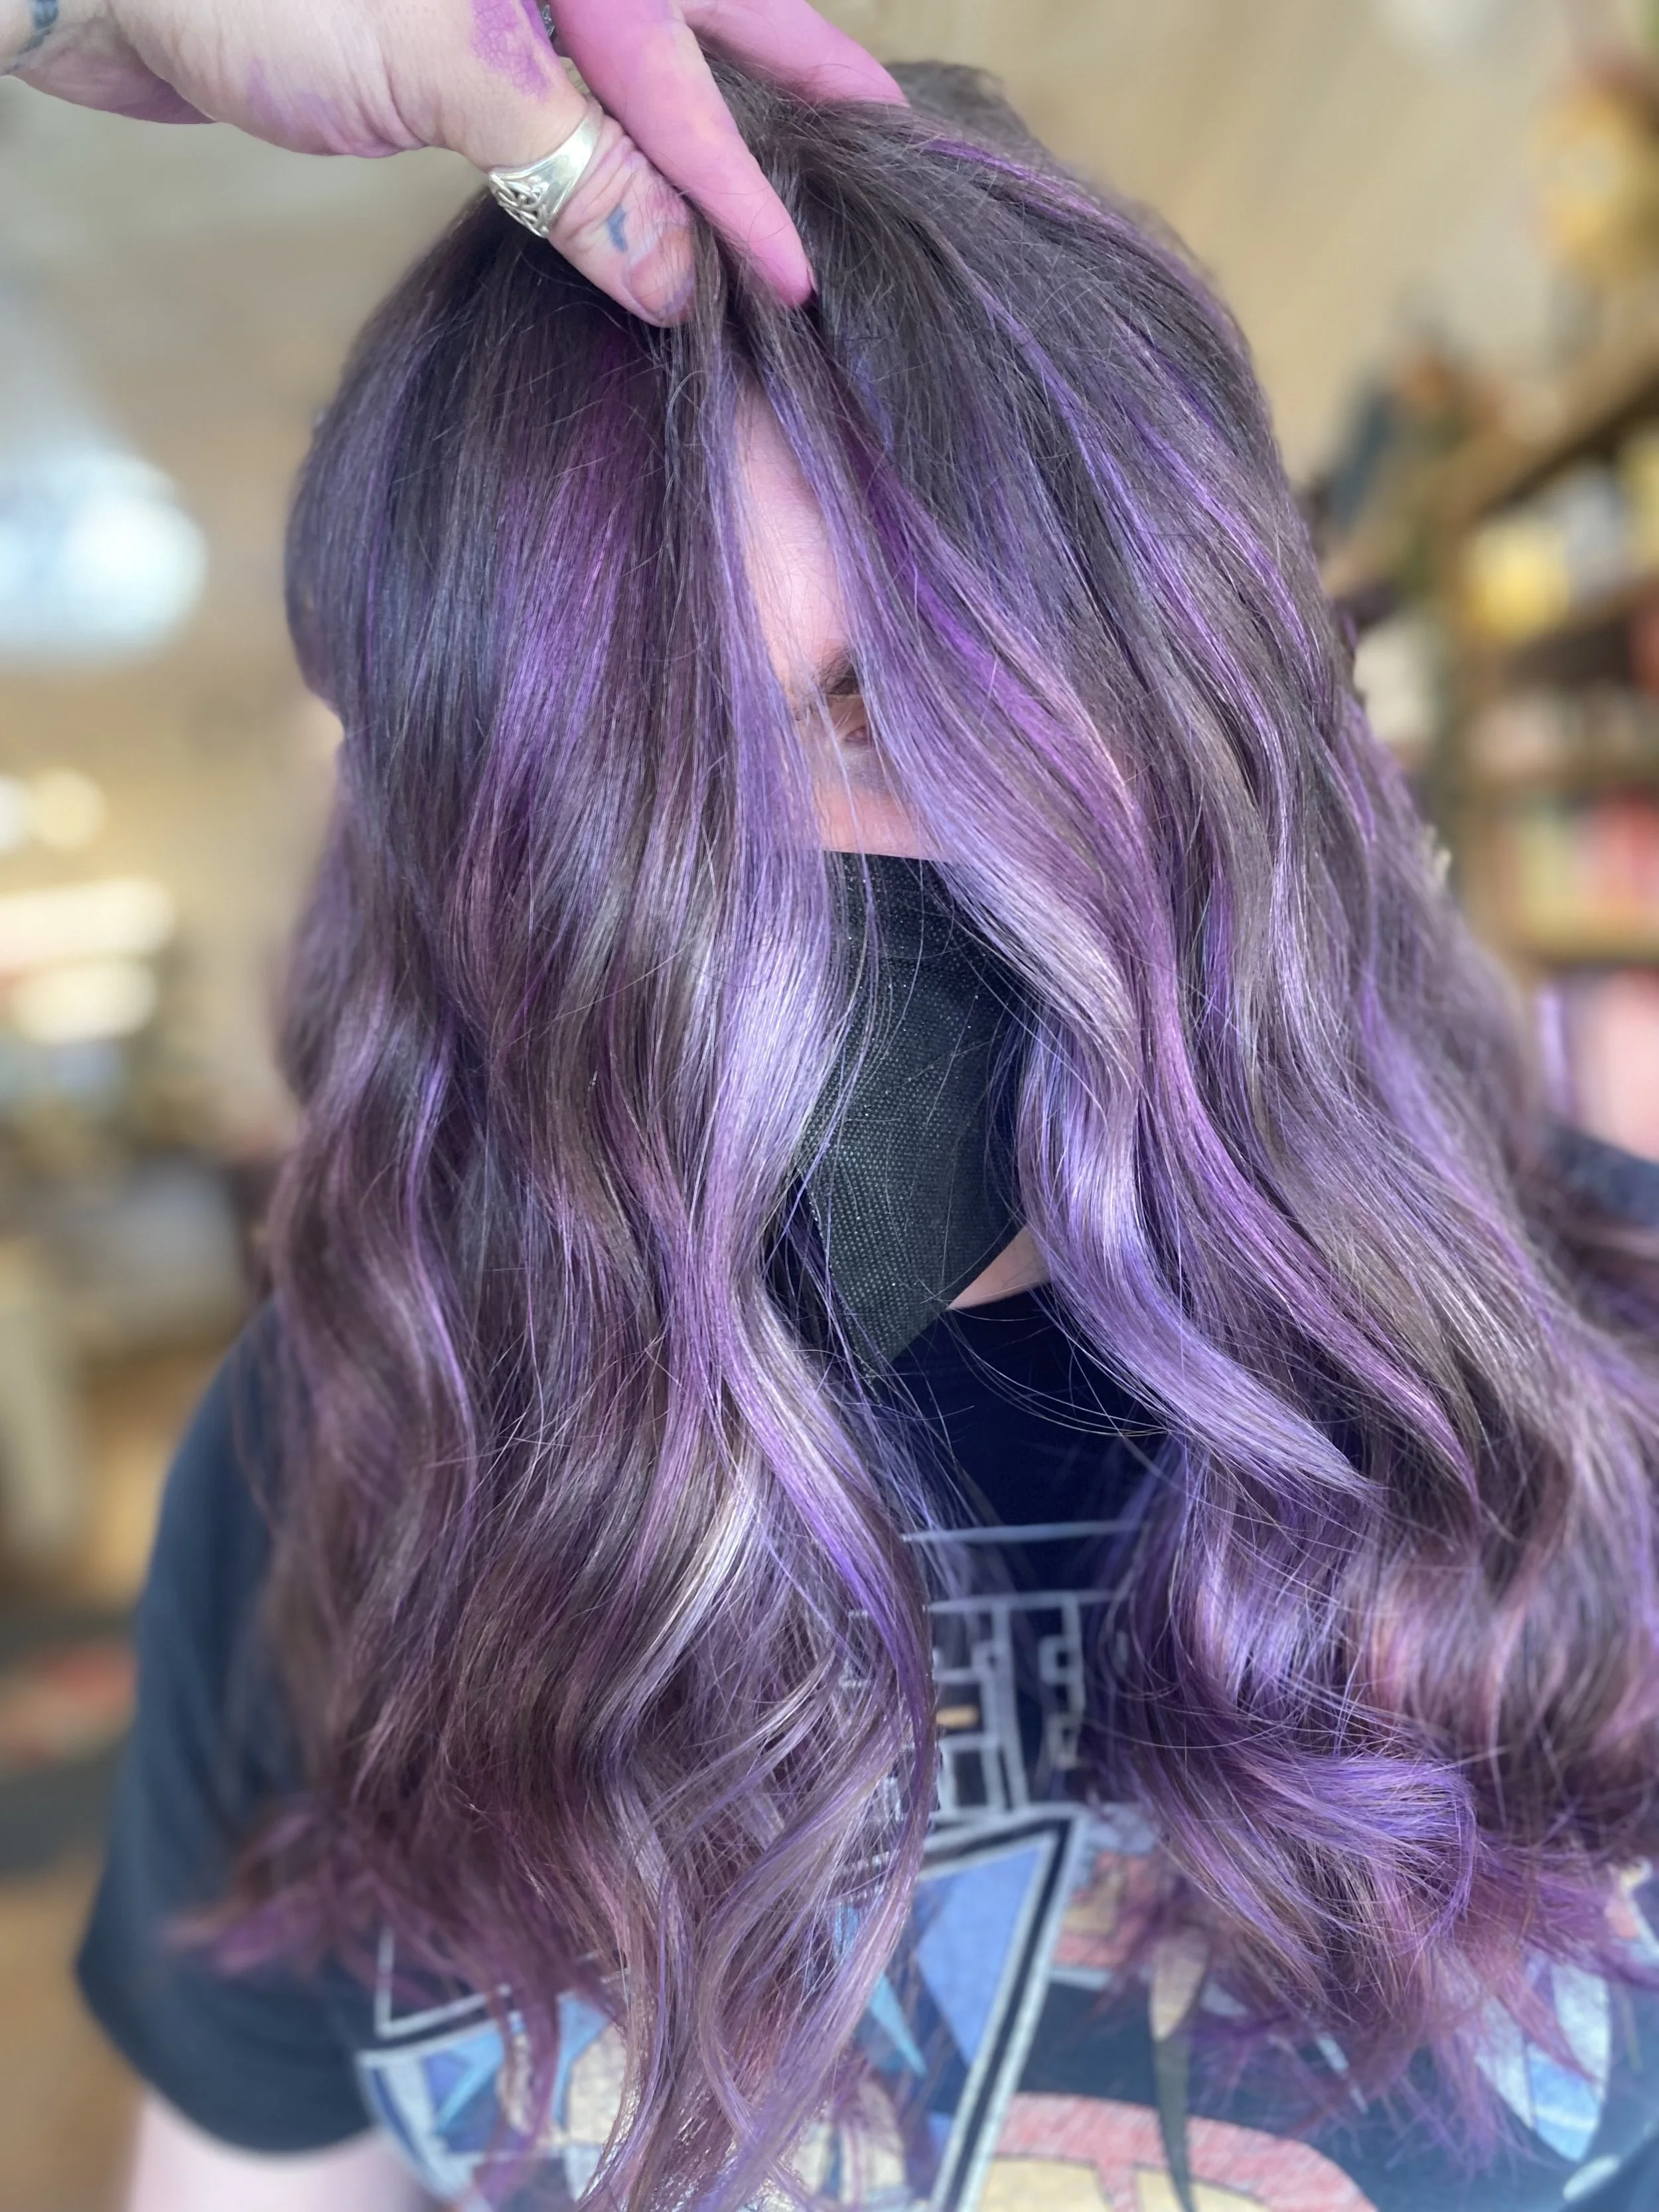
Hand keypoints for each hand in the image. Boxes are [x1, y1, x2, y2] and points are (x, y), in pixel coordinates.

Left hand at [2, 0, 903, 321]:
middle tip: (880, 148)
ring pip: (641, 68)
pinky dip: (617, 151)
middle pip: (710, 26)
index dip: (754, 188)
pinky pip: (568, 100)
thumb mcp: (445, 69)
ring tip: (780, 181)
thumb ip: (575, 167)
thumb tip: (678, 280)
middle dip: (793, 89)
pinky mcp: (444, 39)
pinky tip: (641, 194)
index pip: (698, 81)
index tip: (805, 282)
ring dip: (708, 129)